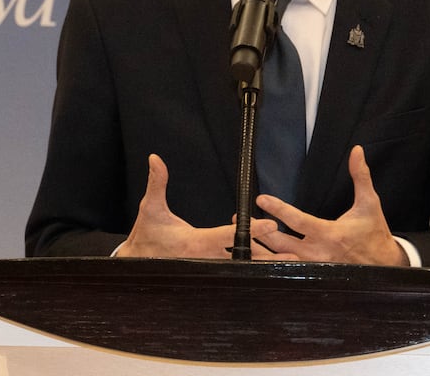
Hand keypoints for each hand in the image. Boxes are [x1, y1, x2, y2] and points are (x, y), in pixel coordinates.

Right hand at [117, 154, 275, 258]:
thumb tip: (155, 158)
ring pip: (239, 266)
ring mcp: (208, 267)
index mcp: (195, 242)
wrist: (139, 261)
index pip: (228, 236)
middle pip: (241, 256)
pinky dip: (250, 269)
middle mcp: (205, 258)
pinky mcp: (209, 271)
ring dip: (262, 263)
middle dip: (265, 253)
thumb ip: (157, 182)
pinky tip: (268, 267)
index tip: (270, 224)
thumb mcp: (150, 207)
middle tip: (290, 252)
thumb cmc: (147, 234)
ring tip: (288, 262)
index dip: (250, 230)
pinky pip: (233, 270)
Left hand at [253, 146, 408, 265]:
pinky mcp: (312, 275)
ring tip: (241, 236)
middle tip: (240, 218)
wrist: (384, 265)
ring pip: (280, 260)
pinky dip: (269, 264)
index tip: (261, 198)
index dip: (278, 209)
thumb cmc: (374, 232)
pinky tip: (255, 256)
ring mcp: (314, 267)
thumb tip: (356, 151)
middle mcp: (318, 253)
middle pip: (281, 243)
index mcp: (329, 234)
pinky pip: (286, 270)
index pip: (298, 221)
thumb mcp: (370, 203)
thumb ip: (360, 176)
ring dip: (260, 250)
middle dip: (259, 231)